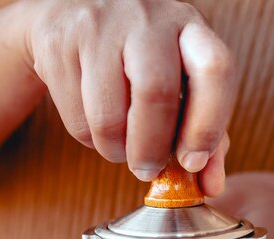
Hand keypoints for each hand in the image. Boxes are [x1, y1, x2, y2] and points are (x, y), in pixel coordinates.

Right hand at [24, 0, 236, 195]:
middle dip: (152, 149)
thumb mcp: (180, 81)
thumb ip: (203, 131)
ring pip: (108, 116)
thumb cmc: (140, 59)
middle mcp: (148, 18)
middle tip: (147, 169)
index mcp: (190, 26)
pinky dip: (89, 139)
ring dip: (116, 151)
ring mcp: (99, 26)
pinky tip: (95, 124)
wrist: (71, 15)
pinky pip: (76, 118)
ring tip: (120, 147)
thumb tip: (211, 186)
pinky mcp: (59, 43)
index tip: (192, 162)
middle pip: (156, 94)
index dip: (206, 125)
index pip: (214, 69)